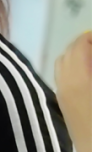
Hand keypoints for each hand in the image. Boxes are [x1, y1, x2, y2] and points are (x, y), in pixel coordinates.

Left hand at [56, 32, 91, 151]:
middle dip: (87, 44)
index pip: (81, 45)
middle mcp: (65, 85)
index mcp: (79, 79)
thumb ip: (90, 65)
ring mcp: (63, 97)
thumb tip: (90, 46)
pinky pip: (66, 80)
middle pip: (69, 53)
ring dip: (81, 57)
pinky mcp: (65, 107)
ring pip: (65, 66)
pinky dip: (78, 70)